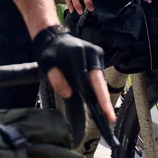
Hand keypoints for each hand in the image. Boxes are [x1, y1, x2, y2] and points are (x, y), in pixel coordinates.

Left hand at [33, 25, 116, 142]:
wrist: (53, 38)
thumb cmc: (49, 53)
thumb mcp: (46, 65)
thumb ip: (56, 79)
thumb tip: (69, 94)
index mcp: (79, 53)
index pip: (91, 78)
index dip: (100, 97)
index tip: (105, 112)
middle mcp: (92, 52)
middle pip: (100, 81)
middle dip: (105, 101)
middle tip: (110, 120)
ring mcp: (97, 54)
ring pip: (101, 80)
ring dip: (101, 97)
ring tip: (104, 117)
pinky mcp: (97, 58)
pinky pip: (98, 77)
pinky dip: (98, 90)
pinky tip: (97, 105)